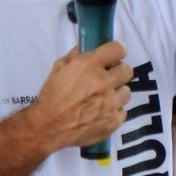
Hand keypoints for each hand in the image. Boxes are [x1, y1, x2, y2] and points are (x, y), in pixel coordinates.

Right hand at [28, 40, 133, 154]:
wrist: (48, 127)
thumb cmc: (51, 96)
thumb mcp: (58, 68)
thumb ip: (74, 56)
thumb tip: (85, 48)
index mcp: (90, 65)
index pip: (118, 49)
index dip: (116, 52)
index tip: (112, 57)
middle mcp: (104, 82)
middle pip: (127, 70)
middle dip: (117, 72)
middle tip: (106, 79)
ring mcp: (111, 103)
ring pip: (126, 92)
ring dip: (117, 93)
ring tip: (104, 99)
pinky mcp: (114, 121)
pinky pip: (122, 111)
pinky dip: (113, 111)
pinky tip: (101, 113)